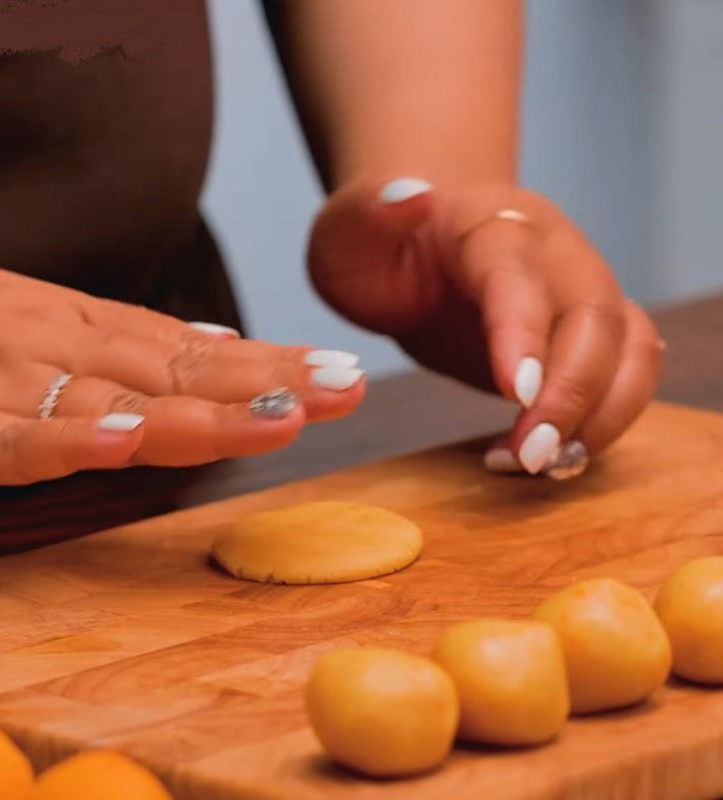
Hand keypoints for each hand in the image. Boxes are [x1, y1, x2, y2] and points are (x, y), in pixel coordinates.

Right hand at [0, 263, 365, 492]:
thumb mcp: (39, 321)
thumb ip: (125, 343)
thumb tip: (215, 344)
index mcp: (78, 326)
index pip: (194, 347)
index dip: (269, 363)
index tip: (339, 372)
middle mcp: (51, 347)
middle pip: (175, 371)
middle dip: (265, 383)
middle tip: (344, 388)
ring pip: (112, 403)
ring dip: (198, 411)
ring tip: (280, 418)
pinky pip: (3, 444)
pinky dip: (63, 443)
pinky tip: (125, 444)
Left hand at [309, 178, 663, 475]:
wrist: (422, 243)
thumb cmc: (379, 244)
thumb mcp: (349, 227)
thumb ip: (370, 214)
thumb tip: (411, 196)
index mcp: (489, 221)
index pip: (518, 270)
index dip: (524, 331)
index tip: (516, 393)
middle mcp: (552, 251)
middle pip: (595, 314)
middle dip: (572, 392)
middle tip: (527, 455)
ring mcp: (579, 290)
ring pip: (631, 346)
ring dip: (601, 413)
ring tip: (538, 464)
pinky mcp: (587, 333)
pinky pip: (627, 371)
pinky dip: (604, 419)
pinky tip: (548, 455)